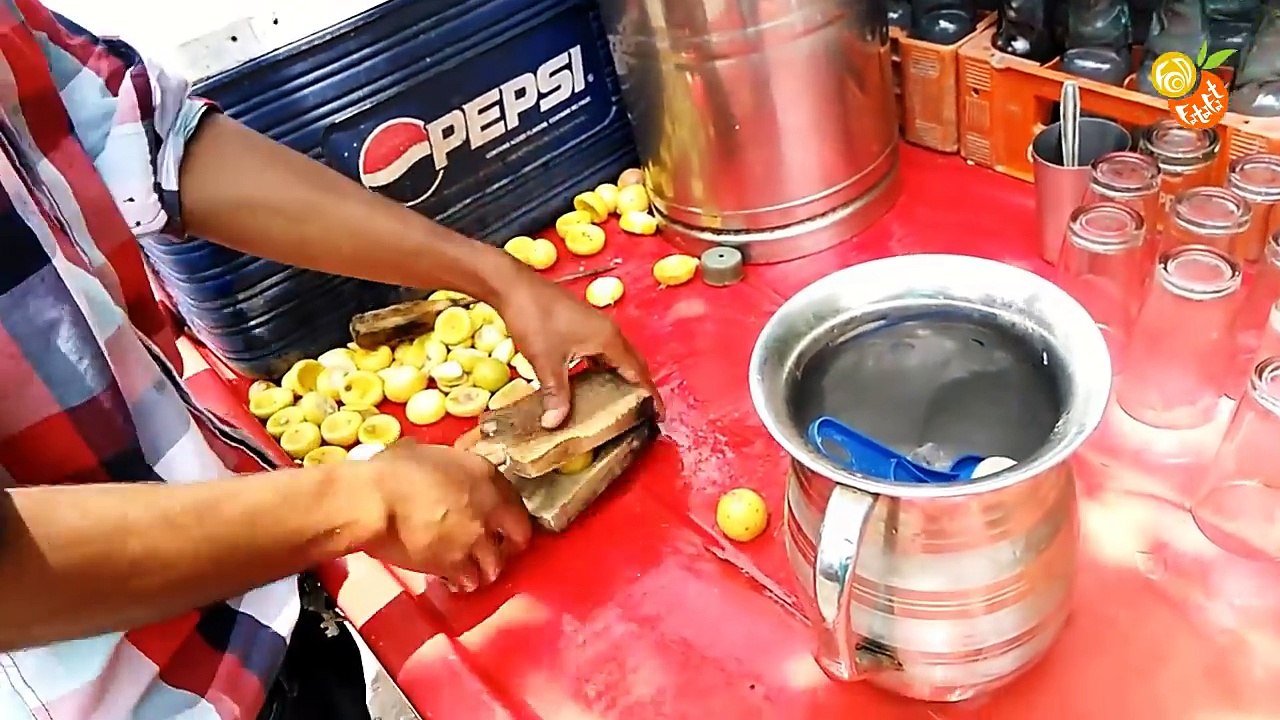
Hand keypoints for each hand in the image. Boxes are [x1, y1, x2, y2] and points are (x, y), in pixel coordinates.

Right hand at [359, 441, 531, 591]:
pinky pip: (468, 581)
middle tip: (494, 550)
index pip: (516, 501)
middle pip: (517, 537)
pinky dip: (462, 582)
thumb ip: (445, 466)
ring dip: (485, 568)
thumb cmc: (391, 470)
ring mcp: (476, 539)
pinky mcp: (456, 565)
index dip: (510, 516)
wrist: (374, 502)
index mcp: (485, 474)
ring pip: (494, 565)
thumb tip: (438, 468)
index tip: (503, 523)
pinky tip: (452, 579)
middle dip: (507, 546)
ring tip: (471, 569)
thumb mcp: (427, 453)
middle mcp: (490, 508)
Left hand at [494, 276, 663, 427]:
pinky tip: (589, 382)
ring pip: (616, 356)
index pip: (637, 372)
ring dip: (620, 377)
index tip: (659, 415)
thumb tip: (555, 423)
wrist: (515, 286)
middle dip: (639, 387)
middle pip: (633, 363)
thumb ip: (556, 393)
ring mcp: (595, 325)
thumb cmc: (535, 319)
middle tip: (642, 412)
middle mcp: (608, 331)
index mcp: (609, 339)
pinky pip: (602, 351)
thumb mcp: (547, 361)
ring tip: (618, 402)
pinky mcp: (582, 324)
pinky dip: (603, 368)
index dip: (649, 395)